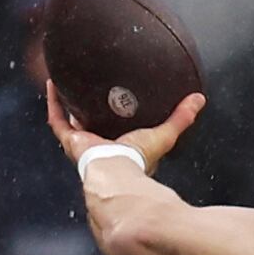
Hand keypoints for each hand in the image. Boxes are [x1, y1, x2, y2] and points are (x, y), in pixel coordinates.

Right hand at [48, 83, 203, 172]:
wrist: (117, 172)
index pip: (118, 132)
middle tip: (89, 89)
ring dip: (69, 103)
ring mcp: (84, 144)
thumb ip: (181, 118)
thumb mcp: (164, 134)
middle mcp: (100, 147)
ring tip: (67, 82)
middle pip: (93, 125)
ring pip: (72, 121)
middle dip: (91, 109)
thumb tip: (199, 99)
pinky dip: (55, 102)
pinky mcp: (71, 141)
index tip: (117, 101)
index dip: (117, 117)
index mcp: (121, 148)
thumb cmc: (139, 160)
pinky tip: (54, 83)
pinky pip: (58, 119)